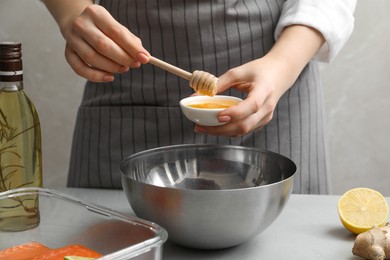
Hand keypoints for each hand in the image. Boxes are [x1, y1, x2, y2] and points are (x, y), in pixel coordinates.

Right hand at [60, 5, 149, 81]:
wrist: (76, 21)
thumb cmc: (102, 27)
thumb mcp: (115, 25)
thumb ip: (129, 39)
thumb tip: (141, 55)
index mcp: (95, 13)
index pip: (116, 32)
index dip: (132, 47)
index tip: (145, 58)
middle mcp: (81, 24)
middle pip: (103, 45)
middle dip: (122, 58)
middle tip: (135, 65)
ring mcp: (72, 39)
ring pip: (91, 58)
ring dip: (111, 67)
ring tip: (124, 68)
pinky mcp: (67, 53)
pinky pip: (80, 68)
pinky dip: (95, 76)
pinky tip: (109, 77)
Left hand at [194, 25, 324, 136]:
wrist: (280, 74)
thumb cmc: (260, 70)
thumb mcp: (239, 71)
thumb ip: (220, 83)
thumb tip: (200, 94)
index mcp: (264, 90)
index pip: (252, 106)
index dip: (235, 113)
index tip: (219, 116)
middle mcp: (267, 107)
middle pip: (245, 125)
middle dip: (220, 129)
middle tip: (200, 126)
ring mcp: (265, 117)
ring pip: (243, 131)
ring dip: (221, 132)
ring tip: (203, 127)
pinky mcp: (260, 122)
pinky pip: (243, 130)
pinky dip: (228, 130)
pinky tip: (215, 127)